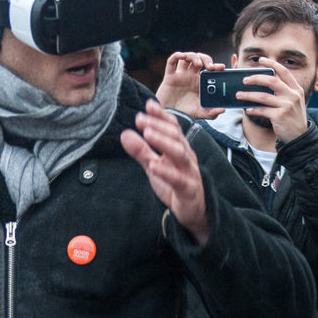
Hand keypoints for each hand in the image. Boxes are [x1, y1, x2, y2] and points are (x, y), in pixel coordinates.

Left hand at [120, 100, 208, 245]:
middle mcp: (186, 157)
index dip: (161, 115)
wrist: (193, 212)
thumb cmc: (174, 186)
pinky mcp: (188, 189)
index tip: (148, 105)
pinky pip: (178, 179)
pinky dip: (166, 171)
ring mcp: (189, 172)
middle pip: (175, 136)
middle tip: (140, 118)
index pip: (172, 127)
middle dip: (158, 125)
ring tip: (147, 134)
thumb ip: (141, 151)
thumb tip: (125, 134)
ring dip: (163, 142)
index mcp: (179, 148)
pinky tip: (153, 166)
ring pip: (179, 153)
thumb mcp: (154, 166)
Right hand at [155, 51, 224, 120]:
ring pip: (187, 58)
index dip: (216, 65)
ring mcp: (180, 75)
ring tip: (199, 64)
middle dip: (206, 59)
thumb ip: (212, 112)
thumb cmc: (184, 114)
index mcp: (199, 82)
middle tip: (210, 67)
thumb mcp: (200, 113)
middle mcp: (190, 76)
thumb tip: (223, 109)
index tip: (221, 67)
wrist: (169, 117)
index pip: (208, 69)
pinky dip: (177, 55)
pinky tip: (183, 56)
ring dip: (193, 56)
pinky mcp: (169, 77)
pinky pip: (172, 61)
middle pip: (199, 59)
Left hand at [235, 56, 308, 143]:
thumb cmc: (293, 118)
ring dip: (249, 95)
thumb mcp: (294, 101)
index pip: (284, 72)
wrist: (300, 136)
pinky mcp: (280, 117)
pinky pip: (262, 110)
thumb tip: (264, 84)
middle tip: (245, 80)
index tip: (262, 60)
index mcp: (296, 89)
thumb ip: (284, 91)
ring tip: (239, 95)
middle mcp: (292, 95)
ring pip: (263, 96)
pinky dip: (253, 109)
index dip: (272, 64)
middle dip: (256, 78)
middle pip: (272, 81)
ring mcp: (286, 106)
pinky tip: (248, 109)